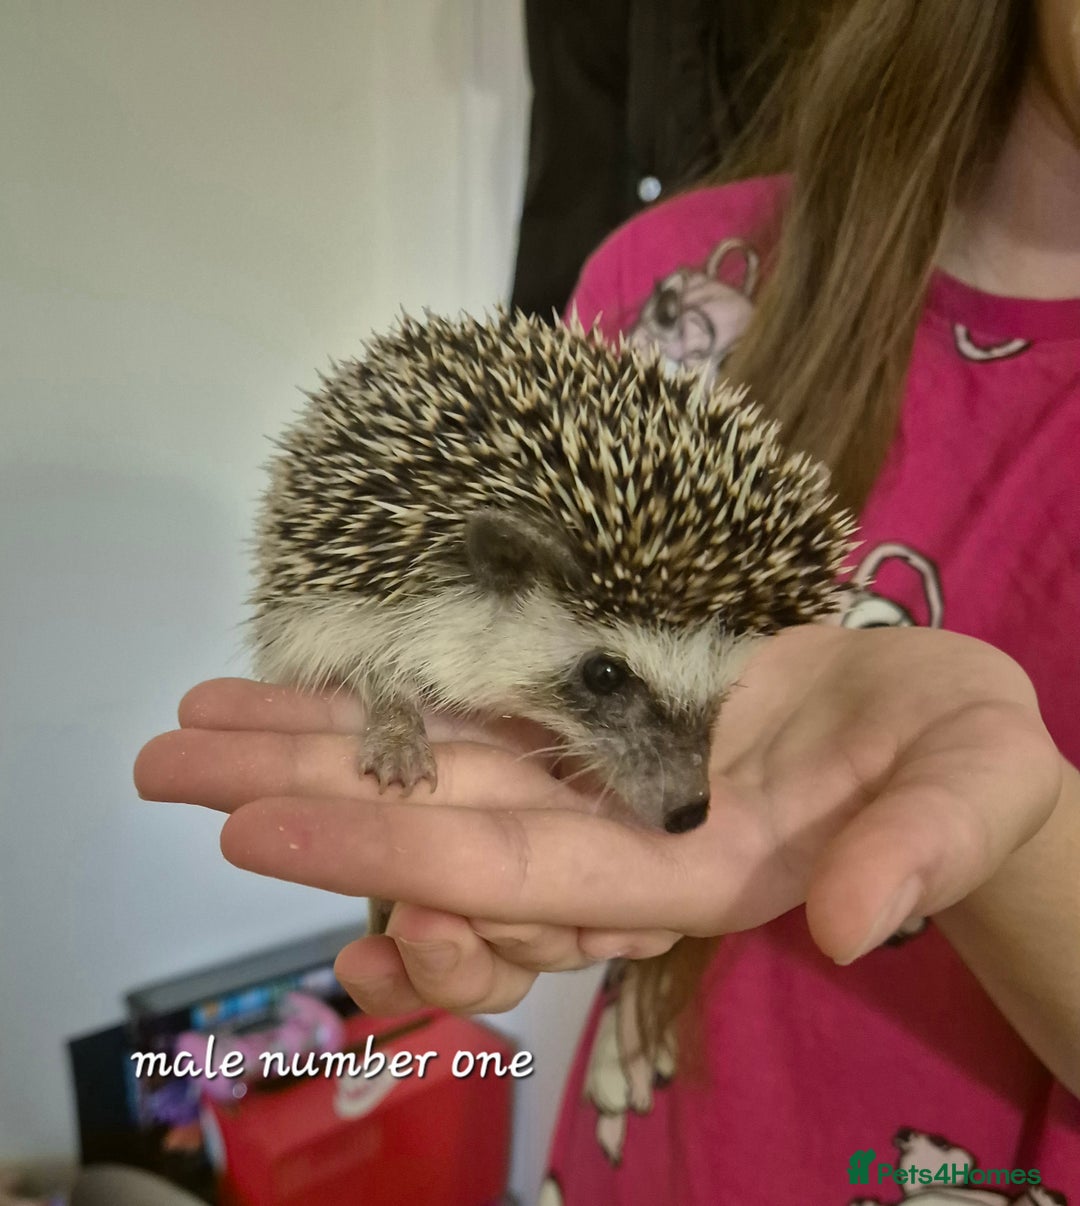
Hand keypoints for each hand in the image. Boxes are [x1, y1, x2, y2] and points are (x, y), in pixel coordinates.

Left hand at [134, 626, 1062, 1018]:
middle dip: (304, 797)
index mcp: (689, 867)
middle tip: (168, 762)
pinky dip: (389, 713)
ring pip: (436, 764)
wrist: (942, 736)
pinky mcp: (598, 721)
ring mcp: (598, 776)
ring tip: (202, 715)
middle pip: (437, 820)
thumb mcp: (968, 787)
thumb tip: (850, 915)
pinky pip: (476, 723)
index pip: (515, 867)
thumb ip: (918, 850)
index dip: (387, 848)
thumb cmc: (963, 762)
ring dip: (318, 744)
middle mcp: (616, 831)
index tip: (259, 821)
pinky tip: (307, 691)